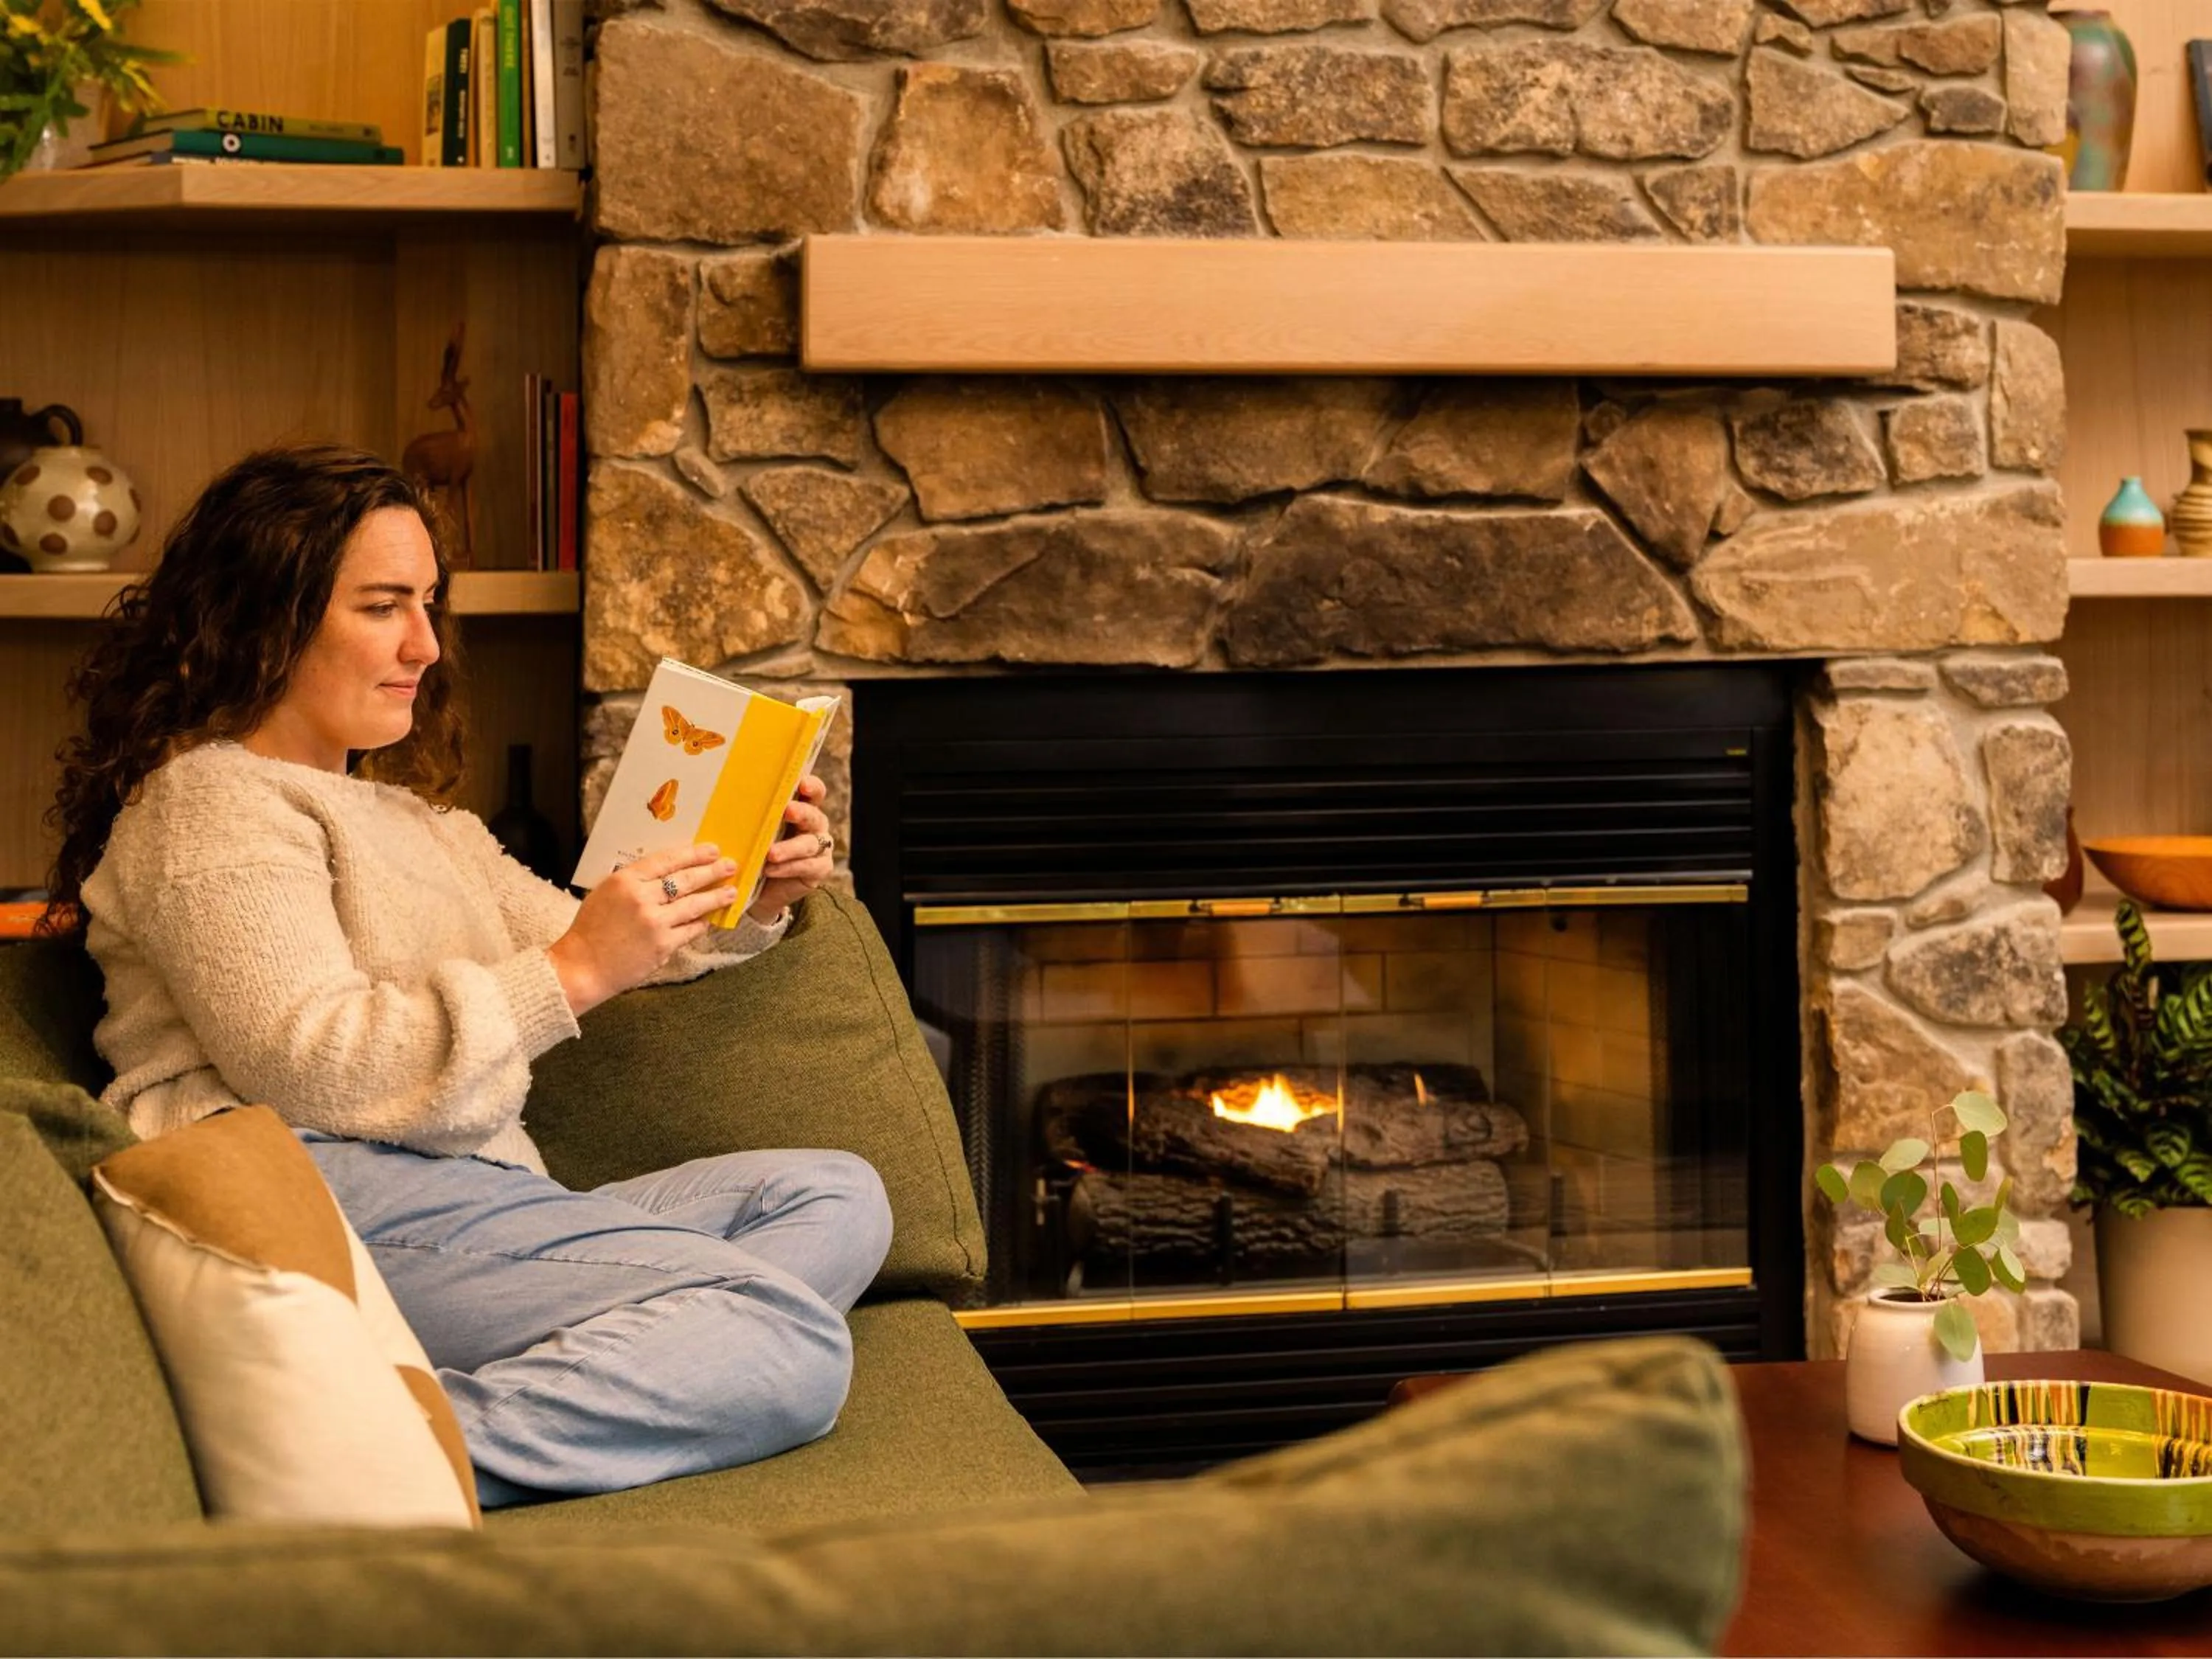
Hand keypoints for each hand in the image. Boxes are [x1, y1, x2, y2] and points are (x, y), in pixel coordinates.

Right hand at [548, 843, 739, 1016]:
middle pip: (686, 879)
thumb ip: (633, 881)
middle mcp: (642, 898)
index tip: (711, 850)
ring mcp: (654, 922)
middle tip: (730, 866)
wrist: (582, 967)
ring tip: (731, 892)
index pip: (667, 860)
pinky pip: (690, 930)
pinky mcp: (663, 945)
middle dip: (712, 871)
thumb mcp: (605, 893)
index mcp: (625, 880)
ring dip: (715, 898)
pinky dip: (701, 924)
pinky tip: (709, 919)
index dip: (693, 854)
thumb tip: (666, 872)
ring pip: (694, 905)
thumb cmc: (590, 930)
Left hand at [750, 774, 833, 923]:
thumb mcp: (753, 832)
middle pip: (814, 815)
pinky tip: (771, 869)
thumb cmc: (756, 852)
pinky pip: (807, 866)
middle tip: (788, 811)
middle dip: (801, 812)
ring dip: (790, 847)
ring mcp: (820, 847)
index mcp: (802, 809)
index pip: (813, 792)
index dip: (811, 786)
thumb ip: (753, 818)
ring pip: (809, 844)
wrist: (762, 889)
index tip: (802, 784)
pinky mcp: (821, 868)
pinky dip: (788, 867)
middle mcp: (814, 825)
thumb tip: (730, 799)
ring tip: (771, 853)